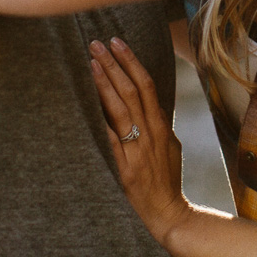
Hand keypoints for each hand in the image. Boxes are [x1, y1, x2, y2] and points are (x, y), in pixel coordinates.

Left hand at [89, 38, 189, 244]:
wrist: (167, 213)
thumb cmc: (167, 180)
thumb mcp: (169, 146)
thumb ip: (158, 124)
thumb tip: (147, 103)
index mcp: (160, 126)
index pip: (147, 85)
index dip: (131, 61)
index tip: (117, 42)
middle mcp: (150, 134)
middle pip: (132, 90)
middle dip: (113, 64)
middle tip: (96, 43)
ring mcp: (137, 150)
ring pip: (120, 109)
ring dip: (104, 83)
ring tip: (90, 62)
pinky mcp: (124, 168)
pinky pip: (110, 139)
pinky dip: (99, 119)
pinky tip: (86, 103)